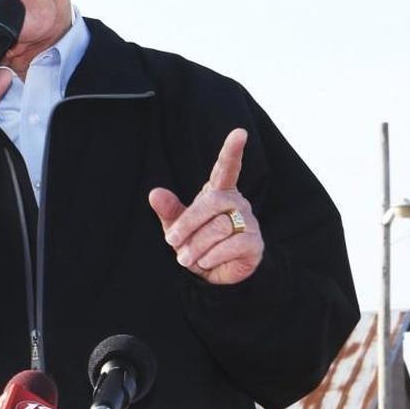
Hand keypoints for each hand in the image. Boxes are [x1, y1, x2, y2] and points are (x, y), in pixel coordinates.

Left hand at [148, 128, 263, 284]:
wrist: (215, 275)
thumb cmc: (196, 244)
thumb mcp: (177, 228)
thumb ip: (169, 210)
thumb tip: (154, 193)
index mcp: (218, 193)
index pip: (226, 169)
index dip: (232, 151)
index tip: (240, 133)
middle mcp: (237, 202)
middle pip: (211, 203)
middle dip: (187, 224)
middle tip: (171, 242)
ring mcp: (249, 222)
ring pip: (219, 227)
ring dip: (196, 245)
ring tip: (185, 258)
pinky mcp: (254, 243)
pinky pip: (232, 245)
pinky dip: (213, 256)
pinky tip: (206, 262)